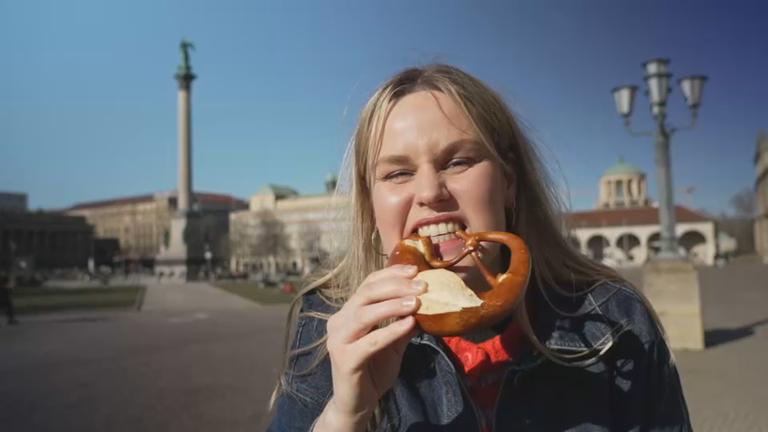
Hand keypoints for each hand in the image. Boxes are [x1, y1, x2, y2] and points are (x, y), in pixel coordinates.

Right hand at [314, 264, 424, 431]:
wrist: (357, 404)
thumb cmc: (373, 371)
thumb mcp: (393, 343)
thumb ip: (403, 323)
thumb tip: (425, 303)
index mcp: (348, 313)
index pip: (367, 284)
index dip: (390, 274)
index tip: (415, 269)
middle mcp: (338, 322)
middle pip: (366, 294)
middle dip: (395, 286)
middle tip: (422, 285)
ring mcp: (338, 340)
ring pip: (365, 314)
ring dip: (392, 305)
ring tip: (416, 302)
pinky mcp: (344, 359)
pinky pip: (369, 341)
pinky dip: (390, 331)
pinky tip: (408, 325)